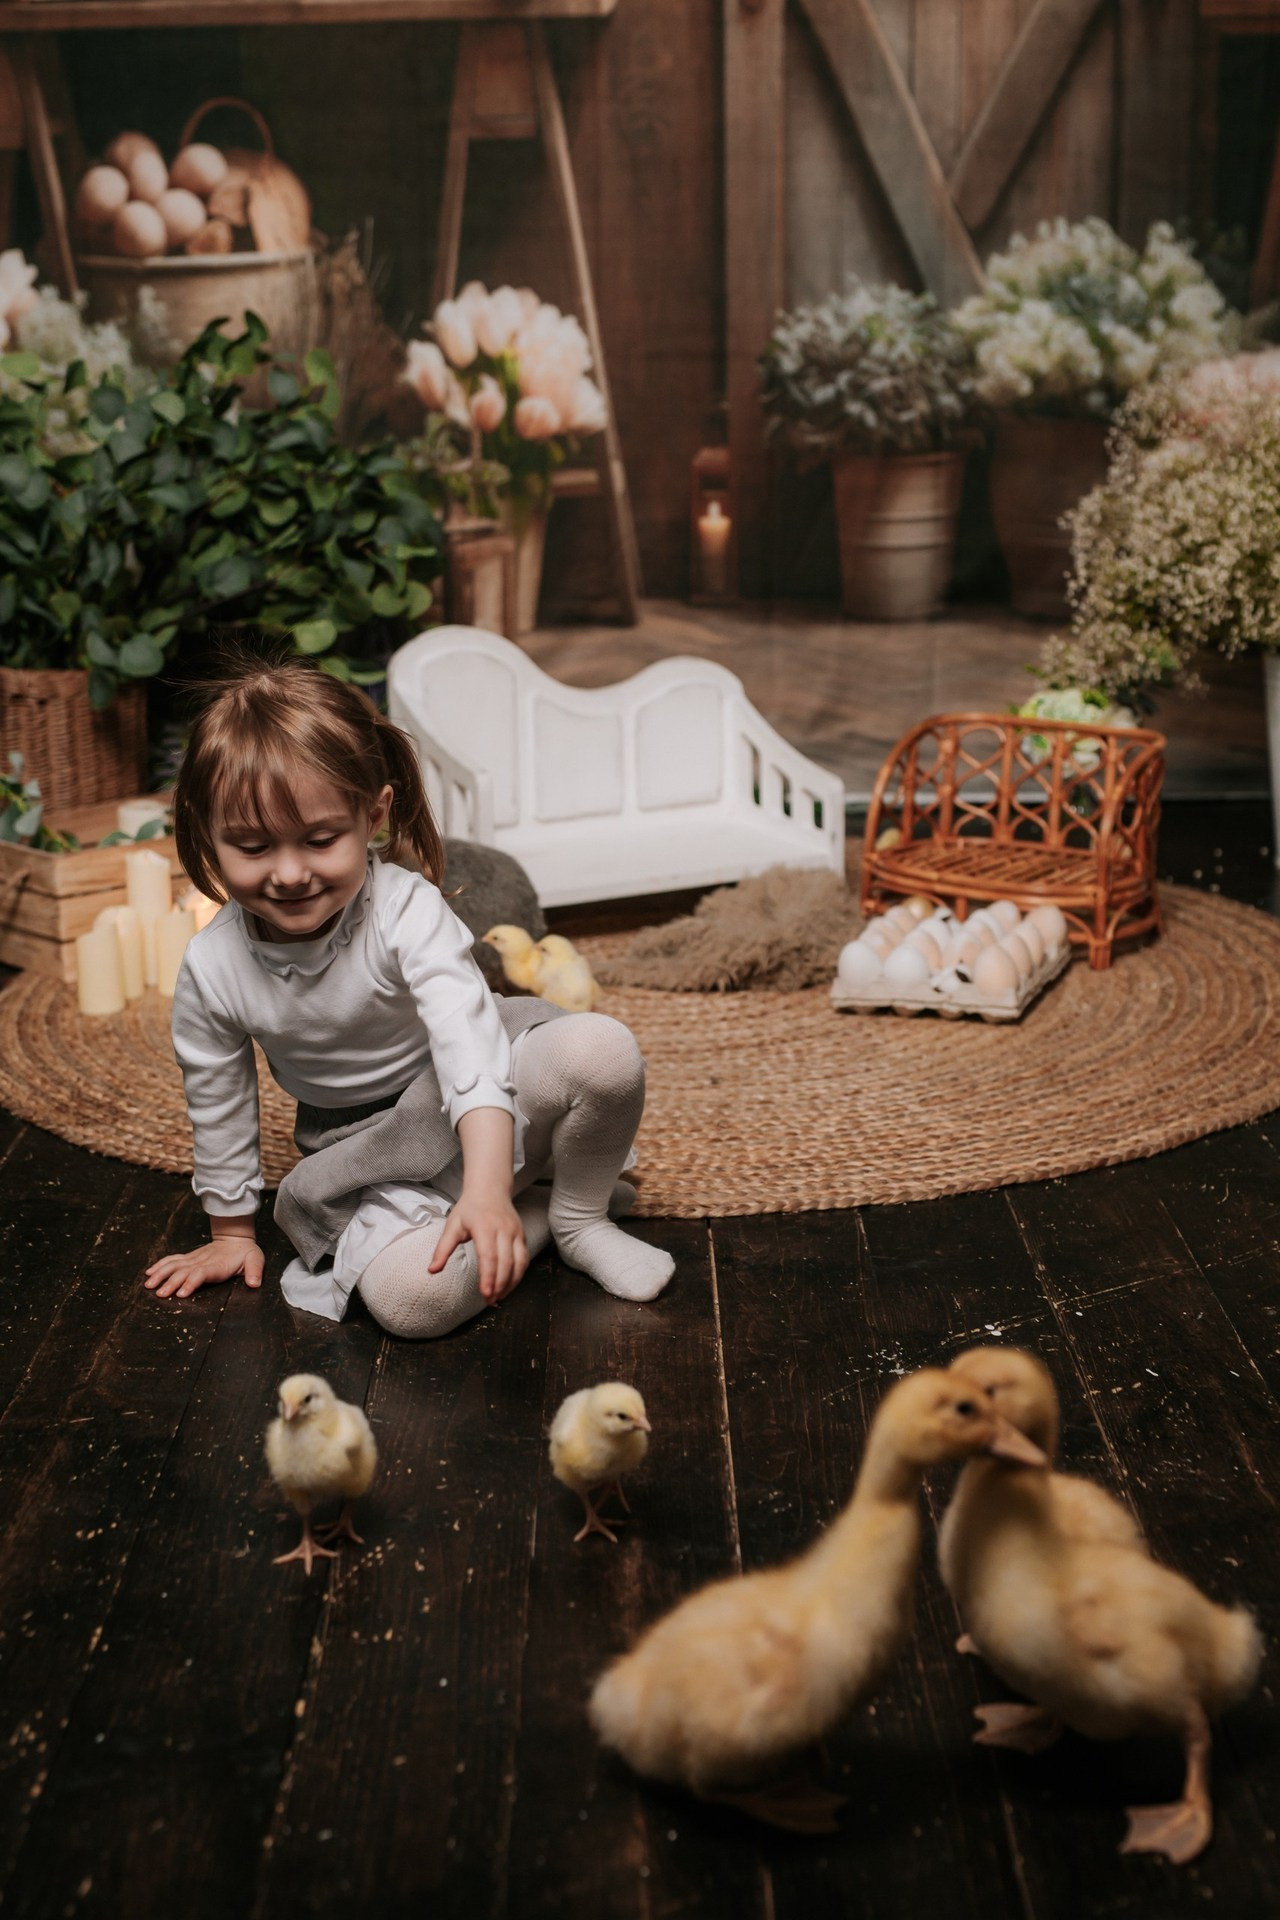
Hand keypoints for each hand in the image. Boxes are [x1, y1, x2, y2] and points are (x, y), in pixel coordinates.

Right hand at [144, 1234, 263, 1299]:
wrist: (236, 1238)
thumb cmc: (246, 1253)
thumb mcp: (256, 1260)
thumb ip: (255, 1272)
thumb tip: (254, 1284)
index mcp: (217, 1265)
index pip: (201, 1273)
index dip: (191, 1282)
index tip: (181, 1293)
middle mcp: (202, 1261)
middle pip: (183, 1271)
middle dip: (171, 1282)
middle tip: (160, 1294)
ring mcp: (194, 1258)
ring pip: (174, 1265)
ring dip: (161, 1274)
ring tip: (149, 1285)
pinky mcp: (189, 1257)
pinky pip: (172, 1260)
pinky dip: (160, 1265)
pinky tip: (149, 1273)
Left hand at [430, 1190, 526, 1302]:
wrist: (490, 1189)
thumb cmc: (470, 1208)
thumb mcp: (452, 1225)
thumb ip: (442, 1249)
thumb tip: (432, 1270)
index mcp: (485, 1227)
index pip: (489, 1256)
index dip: (488, 1277)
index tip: (485, 1294)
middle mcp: (504, 1230)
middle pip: (506, 1263)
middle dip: (499, 1285)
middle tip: (490, 1301)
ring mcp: (516, 1233)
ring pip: (519, 1263)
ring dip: (511, 1283)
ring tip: (499, 1297)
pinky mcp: (522, 1236)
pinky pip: (524, 1259)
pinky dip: (518, 1275)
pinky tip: (508, 1285)